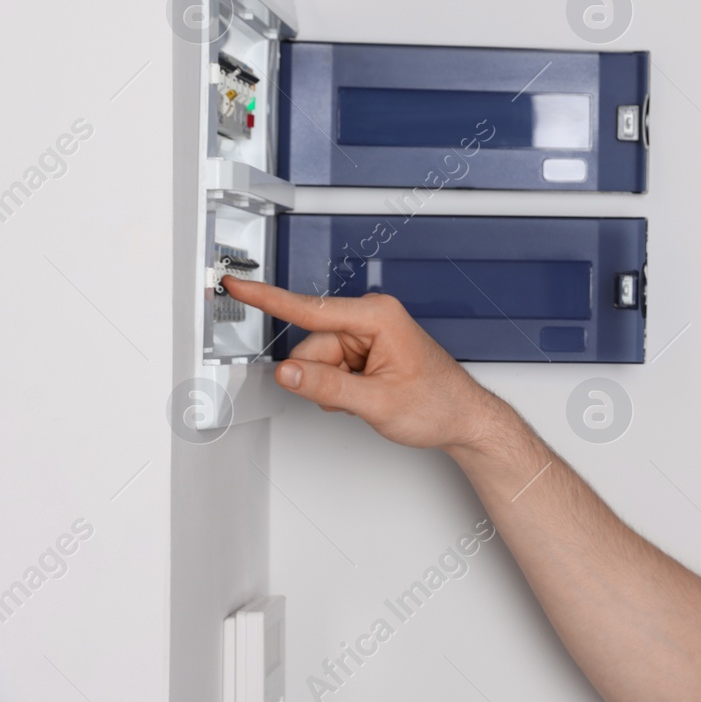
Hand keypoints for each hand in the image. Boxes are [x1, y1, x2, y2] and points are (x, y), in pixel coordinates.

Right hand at [219, 275, 504, 450]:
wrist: (461, 417)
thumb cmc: (436, 404)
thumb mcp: (376, 402)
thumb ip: (326, 387)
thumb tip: (287, 373)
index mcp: (377, 316)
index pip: (309, 309)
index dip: (268, 298)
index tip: (238, 284)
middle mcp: (370, 317)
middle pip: (311, 346)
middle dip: (323, 377)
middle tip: (357, 395)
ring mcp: (367, 333)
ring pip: (317, 361)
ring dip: (333, 385)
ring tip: (368, 395)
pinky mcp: (364, 348)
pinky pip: (329, 368)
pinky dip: (340, 387)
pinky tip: (366, 393)